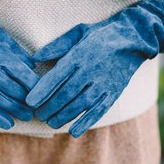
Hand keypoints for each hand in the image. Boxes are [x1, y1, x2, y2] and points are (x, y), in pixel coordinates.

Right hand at [0, 0, 38, 128]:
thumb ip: (14, 47)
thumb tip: (32, 63)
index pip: (25, 76)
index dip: (37, 87)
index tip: (44, 92)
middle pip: (16, 91)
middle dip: (30, 102)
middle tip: (39, 108)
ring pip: (1, 102)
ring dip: (17, 111)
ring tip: (28, 117)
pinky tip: (7, 124)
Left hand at [26, 0, 163, 136]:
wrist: (135, 38)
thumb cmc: (100, 34)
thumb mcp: (78, 32)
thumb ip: (56, 46)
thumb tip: (34, 58)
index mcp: (79, 55)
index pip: (57, 76)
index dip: (42, 91)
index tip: (29, 102)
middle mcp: (90, 71)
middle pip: (66, 94)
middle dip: (50, 107)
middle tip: (39, 115)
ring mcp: (103, 83)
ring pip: (80, 104)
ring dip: (63, 116)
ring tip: (51, 122)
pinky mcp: (114, 92)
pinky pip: (99, 110)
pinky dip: (86, 122)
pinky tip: (74, 131)